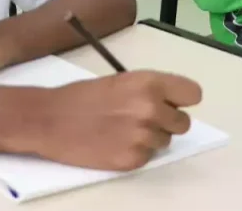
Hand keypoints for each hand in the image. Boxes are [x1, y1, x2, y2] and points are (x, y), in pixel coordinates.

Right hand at [25, 71, 202, 170]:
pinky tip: (113, 142)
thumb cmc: (79, 96)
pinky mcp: (133, 159)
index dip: (180, 99)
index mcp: (148, 83)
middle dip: (166, 122)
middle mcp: (151, 109)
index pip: (193, 94)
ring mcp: (143, 137)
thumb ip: (147, 90)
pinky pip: (147, 157)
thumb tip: (168, 103)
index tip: (170, 102)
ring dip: (149, 137)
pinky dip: (134, 152)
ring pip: (165, 141)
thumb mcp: (118, 81)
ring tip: (121, 129)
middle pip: (183, 123)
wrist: (49, 119)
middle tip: (142, 119)